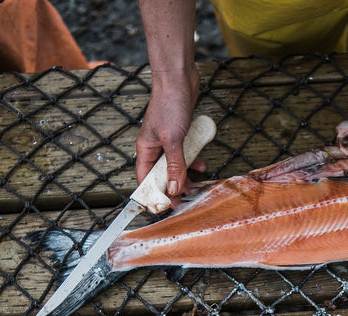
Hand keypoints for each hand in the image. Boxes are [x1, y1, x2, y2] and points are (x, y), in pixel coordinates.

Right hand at [135, 68, 202, 195]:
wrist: (178, 78)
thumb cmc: (170, 104)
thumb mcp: (173, 140)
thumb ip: (174, 165)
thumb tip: (174, 188)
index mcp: (145, 149)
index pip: (145, 180)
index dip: (154, 195)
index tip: (167, 206)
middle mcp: (154, 147)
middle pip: (160, 175)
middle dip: (172, 188)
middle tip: (184, 200)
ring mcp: (167, 140)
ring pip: (174, 165)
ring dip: (184, 176)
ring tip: (195, 186)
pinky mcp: (179, 134)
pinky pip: (184, 153)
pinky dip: (192, 160)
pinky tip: (201, 165)